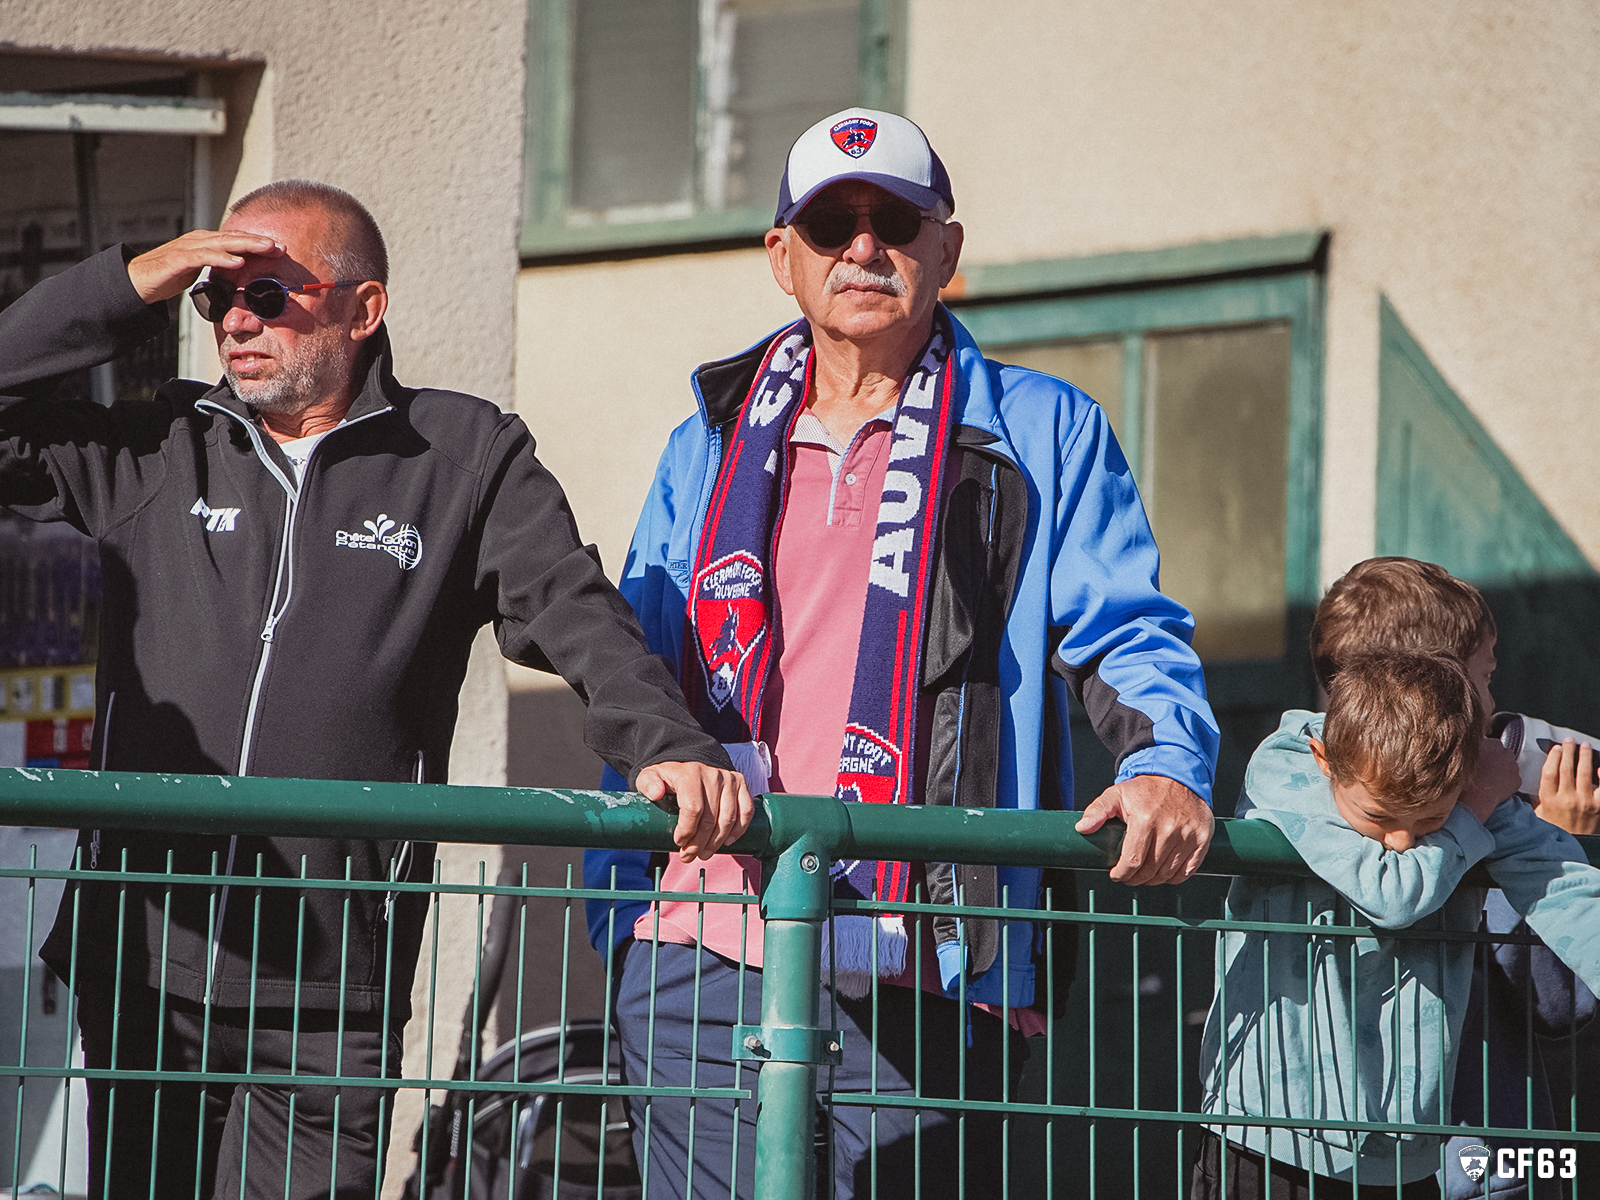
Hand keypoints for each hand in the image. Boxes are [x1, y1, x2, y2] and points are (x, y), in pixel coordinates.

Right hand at [126, 229, 283, 303]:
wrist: (136, 281)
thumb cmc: (168, 276)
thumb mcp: (198, 272)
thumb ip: (216, 271)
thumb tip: (236, 277)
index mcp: (205, 243)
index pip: (236, 241)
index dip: (258, 243)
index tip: (280, 249)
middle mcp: (198, 241)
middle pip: (233, 238)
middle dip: (258, 241)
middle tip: (280, 247)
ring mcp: (187, 248)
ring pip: (222, 243)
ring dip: (246, 245)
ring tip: (266, 249)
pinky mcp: (178, 259)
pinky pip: (203, 257)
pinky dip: (222, 258)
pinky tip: (237, 262)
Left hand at [635, 761, 755, 861]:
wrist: (689, 766)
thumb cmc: (668, 778)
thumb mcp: (650, 777)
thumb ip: (648, 783)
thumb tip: (656, 793)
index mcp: (690, 773)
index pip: (693, 808)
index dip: (687, 830)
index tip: (679, 842)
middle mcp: (712, 774)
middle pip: (710, 818)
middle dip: (699, 843)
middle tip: (689, 856)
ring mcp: (729, 779)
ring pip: (728, 819)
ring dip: (717, 842)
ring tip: (705, 853)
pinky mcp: (740, 784)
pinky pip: (746, 811)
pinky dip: (739, 830)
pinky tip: (727, 841)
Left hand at [1075, 774, 1213, 884]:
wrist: (1178, 776)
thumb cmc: (1145, 789)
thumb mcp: (1116, 794)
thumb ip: (1097, 811)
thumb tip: (1082, 828)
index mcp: (1145, 819)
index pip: (1133, 861)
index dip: (1122, 874)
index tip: (1116, 875)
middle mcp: (1169, 828)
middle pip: (1150, 871)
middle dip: (1135, 879)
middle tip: (1129, 877)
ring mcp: (1188, 835)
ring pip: (1168, 873)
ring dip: (1153, 880)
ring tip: (1144, 875)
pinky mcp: (1203, 838)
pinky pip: (1188, 870)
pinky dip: (1174, 877)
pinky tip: (1164, 873)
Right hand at [1458, 736, 1521, 824]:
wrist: (1475, 795)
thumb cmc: (1467, 775)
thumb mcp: (1466, 754)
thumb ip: (1474, 746)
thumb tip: (1477, 743)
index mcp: (1493, 743)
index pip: (1492, 744)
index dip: (1486, 752)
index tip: (1482, 758)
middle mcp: (1507, 753)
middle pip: (1503, 754)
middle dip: (1496, 760)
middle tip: (1485, 769)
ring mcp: (1514, 767)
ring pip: (1509, 766)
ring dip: (1502, 770)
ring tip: (1489, 778)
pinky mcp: (1517, 780)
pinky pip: (1513, 779)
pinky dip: (1507, 782)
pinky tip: (1496, 786)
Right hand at [1535, 740, 1599, 835]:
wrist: (1575, 848)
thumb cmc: (1555, 831)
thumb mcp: (1539, 816)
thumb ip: (1536, 799)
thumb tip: (1528, 785)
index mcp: (1548, 800)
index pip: (1549, 772)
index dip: (1553, 757)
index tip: (1555, 748)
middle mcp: (1566, 799)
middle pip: (1566, 769)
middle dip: (1568, 751)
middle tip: (1569, 741)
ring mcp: (1584, 802)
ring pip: (1584, 773)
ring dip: (1584, 757)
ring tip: (1584, 746)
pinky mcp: (1598, 807)